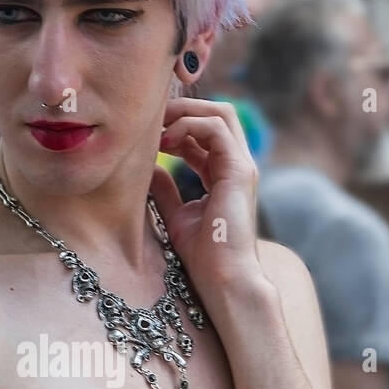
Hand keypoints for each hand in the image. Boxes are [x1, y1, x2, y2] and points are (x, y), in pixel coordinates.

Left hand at [151, 98, 263, 291]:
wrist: (223, 279)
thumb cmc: (203, 257)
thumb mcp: (176, 217)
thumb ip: (166, 191)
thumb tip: (149, 168)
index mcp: (222, 175)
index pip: (204, 133)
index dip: (176, 125)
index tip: (147, 134)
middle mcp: (236, 165)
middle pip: (216, 113)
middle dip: (183, 109)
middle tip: (151, 119)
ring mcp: (241, 166)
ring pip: (220, 113)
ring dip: (185, 112)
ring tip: (157, 128)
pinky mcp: (239, 171)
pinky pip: (216, 128)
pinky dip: (189, 126)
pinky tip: (165, 143)